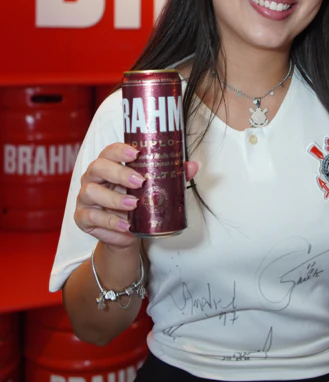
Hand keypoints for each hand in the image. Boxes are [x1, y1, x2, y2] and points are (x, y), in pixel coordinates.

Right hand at [75, 143, 198, 247]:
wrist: (127, 231)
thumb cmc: (138, 201)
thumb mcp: (153, 187)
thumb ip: (171, 175)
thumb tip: (193, 165)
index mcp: (108, 164)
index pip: (109, 150)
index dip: (120, 149)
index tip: (135, 152)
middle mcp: (93, 177)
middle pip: (98, 167)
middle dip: (119, 173)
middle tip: (140, 181)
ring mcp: (85, 197)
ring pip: (92, 191)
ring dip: (114, 198)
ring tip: (134, 205)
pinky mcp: (82, 217)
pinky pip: (91, 217)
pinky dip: (109, 222)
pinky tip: (125, 226)